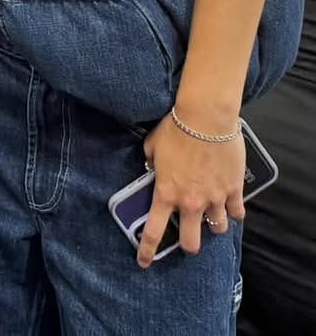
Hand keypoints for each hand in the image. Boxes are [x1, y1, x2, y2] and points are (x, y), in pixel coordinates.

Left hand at [137, 113, 244, 267]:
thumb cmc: (175, 128)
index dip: (147, 251)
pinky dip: (234, 210)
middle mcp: (190, 202)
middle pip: (191, 243)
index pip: (153, 231)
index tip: (143, 262)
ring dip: (214, 224)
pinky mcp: (234, 191)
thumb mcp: (152, 145)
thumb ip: (151, 161)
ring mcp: (214, 199)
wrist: (205, 118)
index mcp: (166, 192)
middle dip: (189, 243)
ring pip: (217, 229)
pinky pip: (237, 213)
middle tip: (189, 233)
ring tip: (212, 213)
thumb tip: (153, 167)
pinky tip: (230, 203)